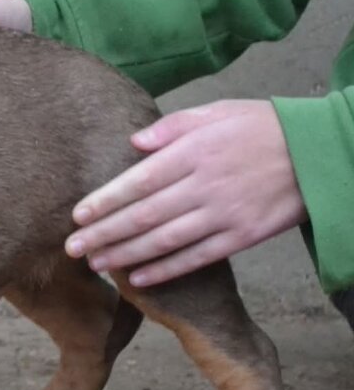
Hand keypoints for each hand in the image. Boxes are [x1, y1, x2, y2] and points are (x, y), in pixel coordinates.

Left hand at [65, 100, 306, 285]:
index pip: (139, 181)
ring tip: (94, 264)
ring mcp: (224, 214)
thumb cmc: (259, 128)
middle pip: (144, 215)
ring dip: (125, 254)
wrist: (318, 153)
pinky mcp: (242, 236)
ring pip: (165, 240)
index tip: (76, 215)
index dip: (105, 200)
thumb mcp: (216, 112)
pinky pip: (197, 258)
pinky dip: (165, 270)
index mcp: (194, 153)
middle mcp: (205, 185)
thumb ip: (172, 128)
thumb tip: (134, 143)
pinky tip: (137, 278)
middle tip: (71, 247)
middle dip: (104, 233)